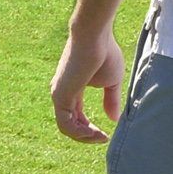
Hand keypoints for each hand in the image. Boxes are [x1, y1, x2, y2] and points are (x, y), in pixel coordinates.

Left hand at [52, 23, 124, 142]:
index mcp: (73, 89)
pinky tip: (94, 132)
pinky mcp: (60, 95)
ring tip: (100, 137)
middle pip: (70, 125)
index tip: (106, 134)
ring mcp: (59, 94)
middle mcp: (62, 93)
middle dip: (88, 136)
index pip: (76, 117)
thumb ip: (111, 100)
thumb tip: (113, 119)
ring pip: (66, 128)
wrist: (95, 35)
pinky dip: (80, 133)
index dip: (90, 129)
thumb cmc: (105, 52)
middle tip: (104, 138)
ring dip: (84, 137)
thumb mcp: (112, 81)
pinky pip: (65, 124)